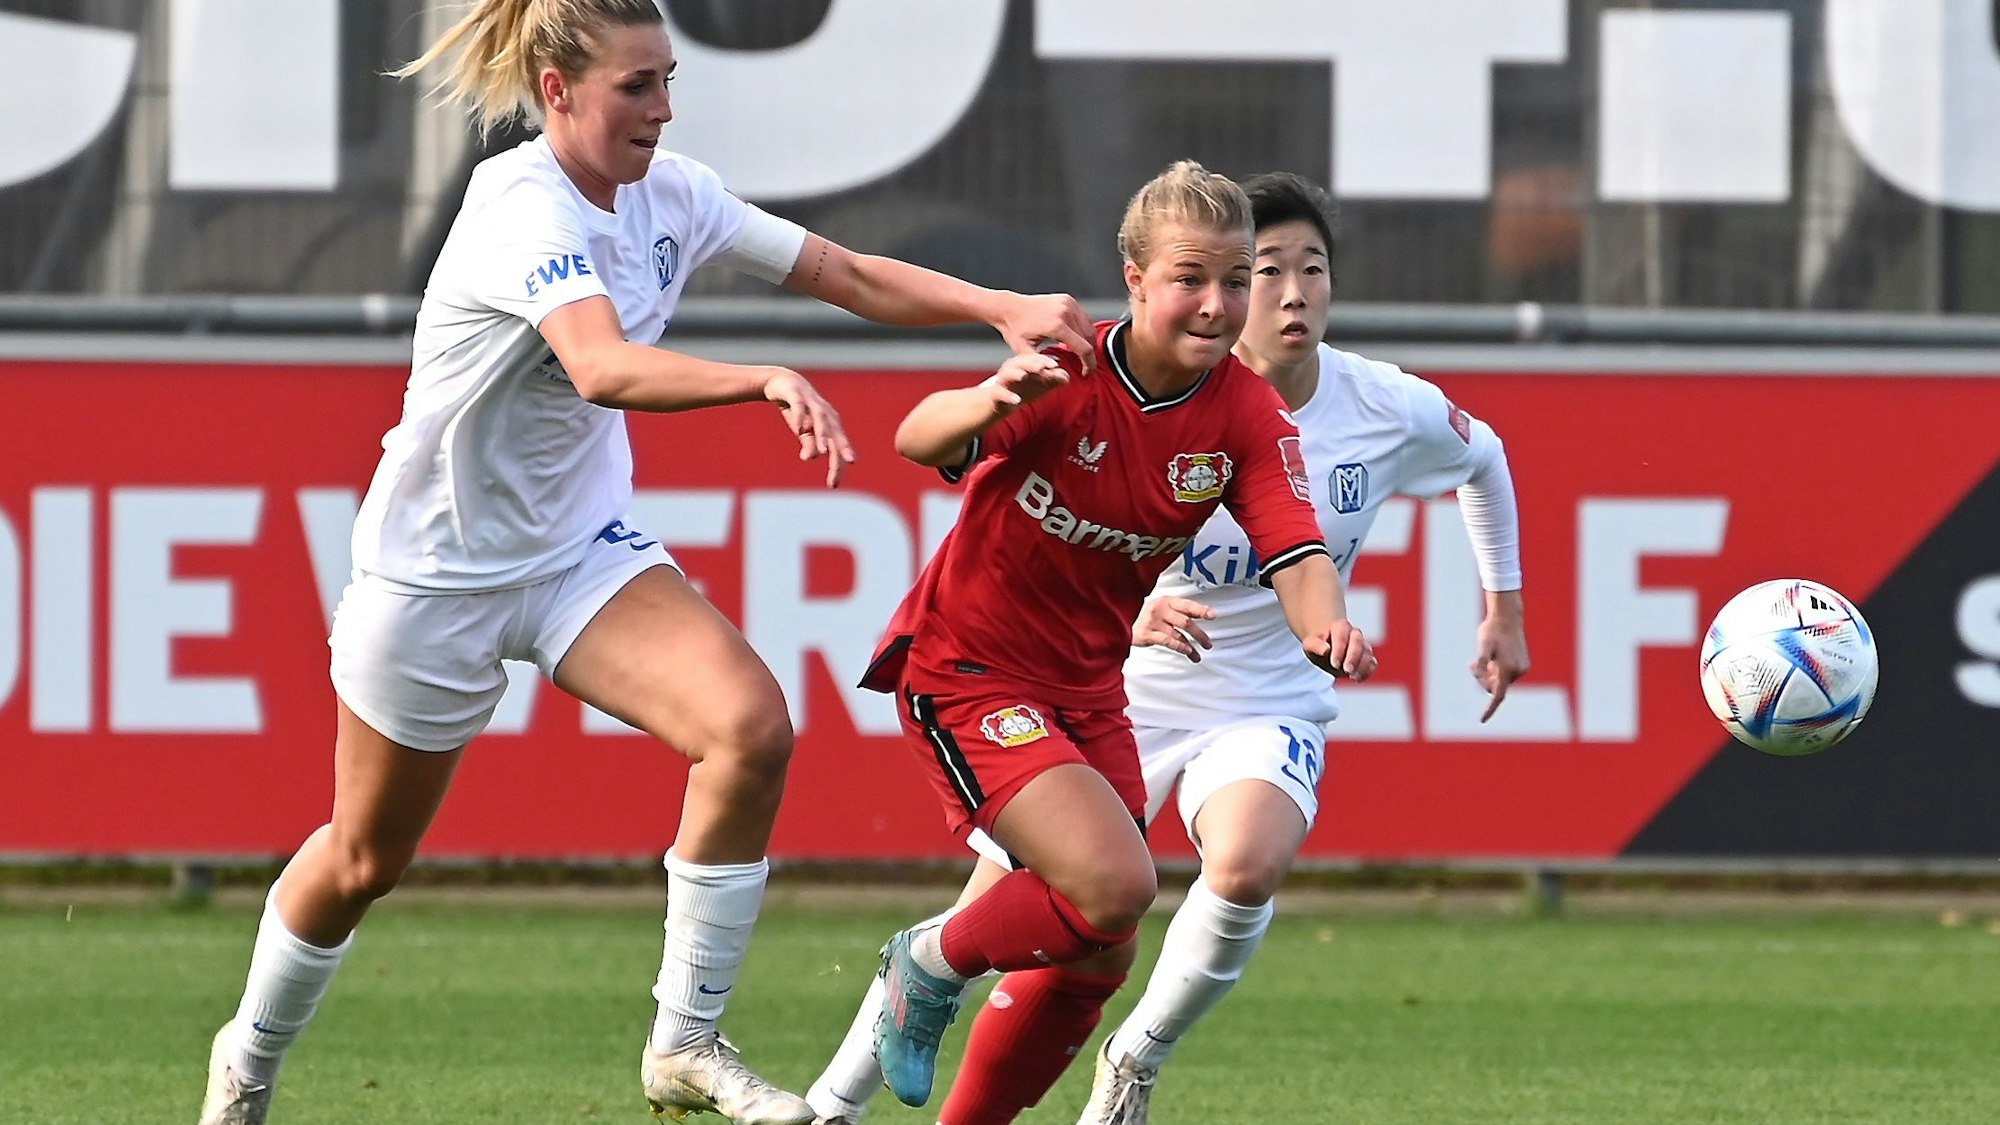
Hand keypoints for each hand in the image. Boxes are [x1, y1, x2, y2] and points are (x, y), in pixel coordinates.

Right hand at [762, 368, 855, 486]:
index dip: (838, 464)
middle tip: (847, 464)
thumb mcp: (803, 430)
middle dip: (841, 450)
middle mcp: (825, 413)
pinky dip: (801, 417)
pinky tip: (800, 430)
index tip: (834, 485)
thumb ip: (809, 443)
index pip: (838, 447)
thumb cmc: (798, 410)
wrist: (783, 383)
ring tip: (823, 452)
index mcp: (830, 423)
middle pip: (835, 434)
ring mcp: (811, 403)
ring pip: (820, 420)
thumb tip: (810, 459)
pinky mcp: (796, 395)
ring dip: (823, 435)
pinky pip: (800, 407)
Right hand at [981, 352, 1070, 413]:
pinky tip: (1017, 400)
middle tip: (1042, 367)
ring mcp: (1002, 381)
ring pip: (1008, 374)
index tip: (1055, 363)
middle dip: (1032, 363)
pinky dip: (1008, 396)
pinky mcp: (995, 394)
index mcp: (1022, 364)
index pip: (1034, 358)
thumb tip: (1066, 377)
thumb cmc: (1021, 389)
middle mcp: (1011, 369)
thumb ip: (1053, 380)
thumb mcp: (1040, 386)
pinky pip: (1000, 393)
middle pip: (1021, 362)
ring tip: (1024, 376)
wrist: (998, 403)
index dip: (1044, 360)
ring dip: (1016, 373)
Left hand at [994, 292, 1095, 373]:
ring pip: (1089, 327)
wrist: (1008, 307)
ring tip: (1077, 354)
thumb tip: (1061, 378)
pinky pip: (1084, 318)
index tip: (1086, 373)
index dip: (1089, 364)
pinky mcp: (1068, 300)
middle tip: (1082, 366)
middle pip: (1089, 338)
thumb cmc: (1014, 329)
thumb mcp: (1025, 352)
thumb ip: (1042, 366)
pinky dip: (1083, 330)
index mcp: (1057, 326)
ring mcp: (1068, 303)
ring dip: (1087, 342)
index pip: (1084, 348)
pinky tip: (1074, 340)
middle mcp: (1065, 312)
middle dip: (1088, 354)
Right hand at [1132, 596, 1215, 662]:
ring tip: (1197, 655)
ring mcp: (1153, 621)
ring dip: (1191, 647)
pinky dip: (1179, 647)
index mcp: (1166, 601)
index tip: (1212, 616)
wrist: (1118, 622)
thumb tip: (1201, 616)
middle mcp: (1160, 609)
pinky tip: (1186, 651)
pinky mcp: (1146, 634)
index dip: (1201, 610)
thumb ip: (1177, 612)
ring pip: (1179, 635)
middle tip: (1208, 644)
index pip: (1187, 605)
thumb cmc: (1144, 617)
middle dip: (1200, 635)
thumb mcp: (1160, 609)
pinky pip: (1168, 641)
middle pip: (1186, 622)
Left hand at [1304, 619, 1374, 680]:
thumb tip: (1326, 650)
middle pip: (1358, 641)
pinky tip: (1358, 679)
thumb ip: (1315, 645)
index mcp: (1340, 627)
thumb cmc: (1317, 646)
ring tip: (1353, 677)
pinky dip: (1367, 671)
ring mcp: (1362, 645)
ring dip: (1362, 666)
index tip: (1334, 664)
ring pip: (1367, 652)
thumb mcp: (1310, 644)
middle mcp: (1354, 633)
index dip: (1339, 650)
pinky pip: (1372, 663)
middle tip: (1347, 670)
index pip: (1342, 636)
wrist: (1325, 650)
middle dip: (1353, 657)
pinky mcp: (1367, 657)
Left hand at [1470, 610, 1530, 721]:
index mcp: (1507, 669)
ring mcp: (1522, 669)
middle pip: (1495, 687)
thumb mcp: (1482, 644)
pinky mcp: (1523, 665)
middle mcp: (1517, 671)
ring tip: (1483, 657)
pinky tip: (1494, 656)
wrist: (1508, 618)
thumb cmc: (1492, 631)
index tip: (1481, 720)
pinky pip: (1506, 676)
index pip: (1498, 695)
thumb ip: (1481, 658)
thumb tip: (1477, 668)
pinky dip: (1497, 670)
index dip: (1490, 709)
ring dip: (1489, 674)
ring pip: (1500, 681)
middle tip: (1471, 663)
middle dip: (1483, 679)